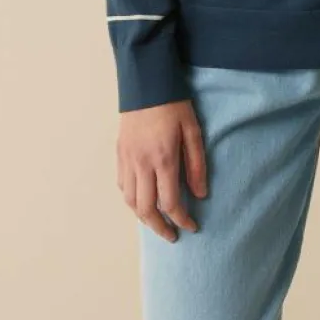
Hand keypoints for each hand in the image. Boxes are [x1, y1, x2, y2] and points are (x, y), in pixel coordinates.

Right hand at [117, 100, 208, 242]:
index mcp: (163, 159)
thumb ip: (196, 165)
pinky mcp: (120, 153)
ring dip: (143, 217)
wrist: (146, 83)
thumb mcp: (193, 131)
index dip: (181, 220)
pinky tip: (141, 201)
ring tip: (157, 222)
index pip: (170, 202)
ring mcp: (127, 159)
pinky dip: (131, 200)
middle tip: (172, 236)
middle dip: (159, 228)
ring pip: (130, 201)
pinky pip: (122, 186)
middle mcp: (142, 164)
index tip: (191, 227)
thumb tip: (200, 195)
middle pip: (146, 209)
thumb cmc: (174, 105)